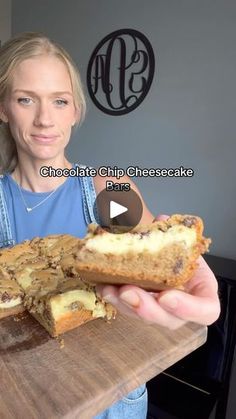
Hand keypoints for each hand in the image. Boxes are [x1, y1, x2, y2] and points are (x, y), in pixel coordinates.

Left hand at [96, 215, 220, 329]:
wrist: (163, 249)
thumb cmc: (178, 246)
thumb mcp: (180, 234)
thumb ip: (172, 230)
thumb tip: (162, 220)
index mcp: (201, 290)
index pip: (206, 310)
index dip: (188, 308)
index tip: (166, 297)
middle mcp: (182, 306)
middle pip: (170, 320)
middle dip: (147, 308)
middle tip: (129, 292)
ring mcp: (160, 310)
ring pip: (144, 317)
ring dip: (125, 304)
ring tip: (111, 289)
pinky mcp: (140, 306)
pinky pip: (127, 309)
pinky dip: (114, 298)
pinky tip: (104, 286)